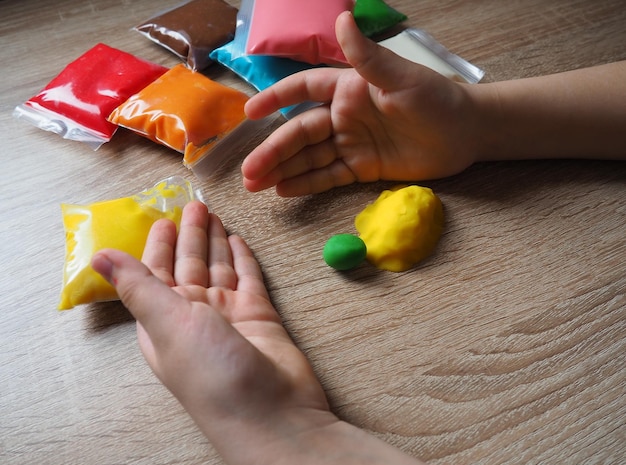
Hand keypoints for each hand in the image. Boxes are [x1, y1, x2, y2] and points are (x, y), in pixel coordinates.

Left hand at [91, 201, 331, 464]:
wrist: (271, 411)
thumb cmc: (212, 371)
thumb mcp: (167, 323)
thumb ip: (137, 285)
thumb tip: (97, 256)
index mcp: (164, 320)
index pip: (155, 273)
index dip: (157, 245)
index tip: (163, 216)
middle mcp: (194, 317)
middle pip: (190, 266)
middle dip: (190, 235)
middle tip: (195, 204)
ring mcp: (228, 316)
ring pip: (219, 269)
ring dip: (215, 242)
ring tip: (214, 213)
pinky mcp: (259, 316)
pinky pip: (248, 280)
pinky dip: (243, 260)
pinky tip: (238, 241)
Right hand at [242, 11, 478, 195]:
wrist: (465, 134)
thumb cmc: (436, 98)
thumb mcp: (401, 77)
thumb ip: (367, 56)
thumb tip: (342, 18)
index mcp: (348, 88)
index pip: (303, 89)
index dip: (276, 98)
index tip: (250, 113)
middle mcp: (343, 116)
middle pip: (300, 133)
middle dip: (273, 151)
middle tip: (248, 171)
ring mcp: (351, 144)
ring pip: (309, 157)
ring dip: (282, 170)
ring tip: (255, 185)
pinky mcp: (362, 168)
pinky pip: (329, 177)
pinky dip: (307, 183)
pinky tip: (284, 190)